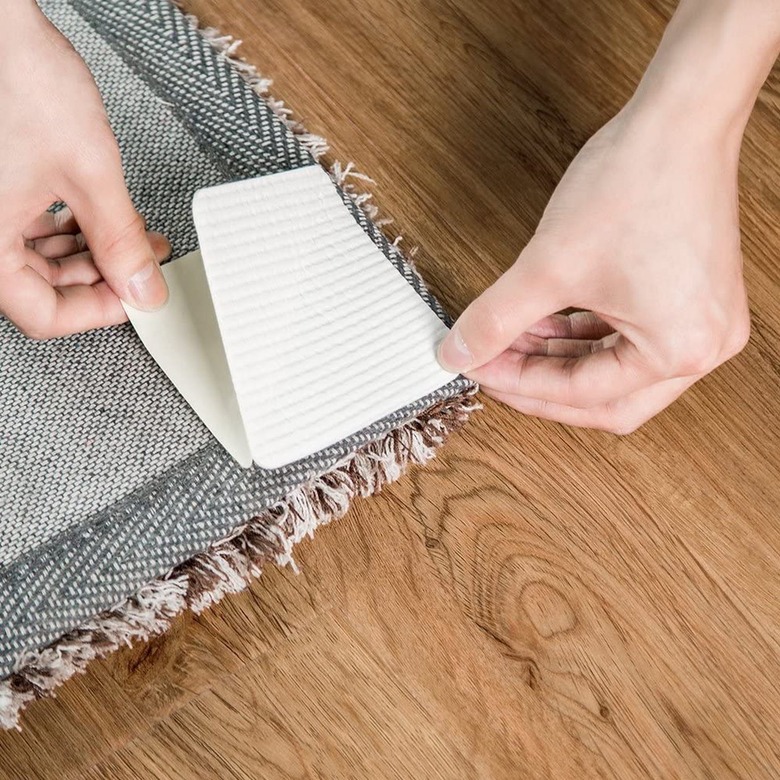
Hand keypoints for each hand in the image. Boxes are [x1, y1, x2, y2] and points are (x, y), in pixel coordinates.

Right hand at [0, 2, 169, 339]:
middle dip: (101, 277)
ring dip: (90, 252)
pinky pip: (27, 225)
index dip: (98, 312)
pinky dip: (69, 226)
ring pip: (37, 258)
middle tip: (142, 265)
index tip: (137, 299)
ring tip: (133, 237)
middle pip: (42, 287)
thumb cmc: (14, 78)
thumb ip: (119, 240)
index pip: (42, 315)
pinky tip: (99, 216)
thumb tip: (142, 286)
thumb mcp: (88, 173)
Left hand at [437, 105, 749, 433]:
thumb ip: (495, 319)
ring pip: (614, 370)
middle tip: (496, 370)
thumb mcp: (549, 266)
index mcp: (679, 350)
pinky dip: (583, 336)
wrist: (678, 119)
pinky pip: (629, 338)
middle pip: (605, 398)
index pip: (583, 394)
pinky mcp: (691, 299)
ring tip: (512, 341)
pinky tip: (544, 322)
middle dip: (543, 385)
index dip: (520, 384)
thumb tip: (459, 350)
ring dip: (560, 359)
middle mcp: (702, 346)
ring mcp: (702, 323)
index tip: (480, 367)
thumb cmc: (637, 183)